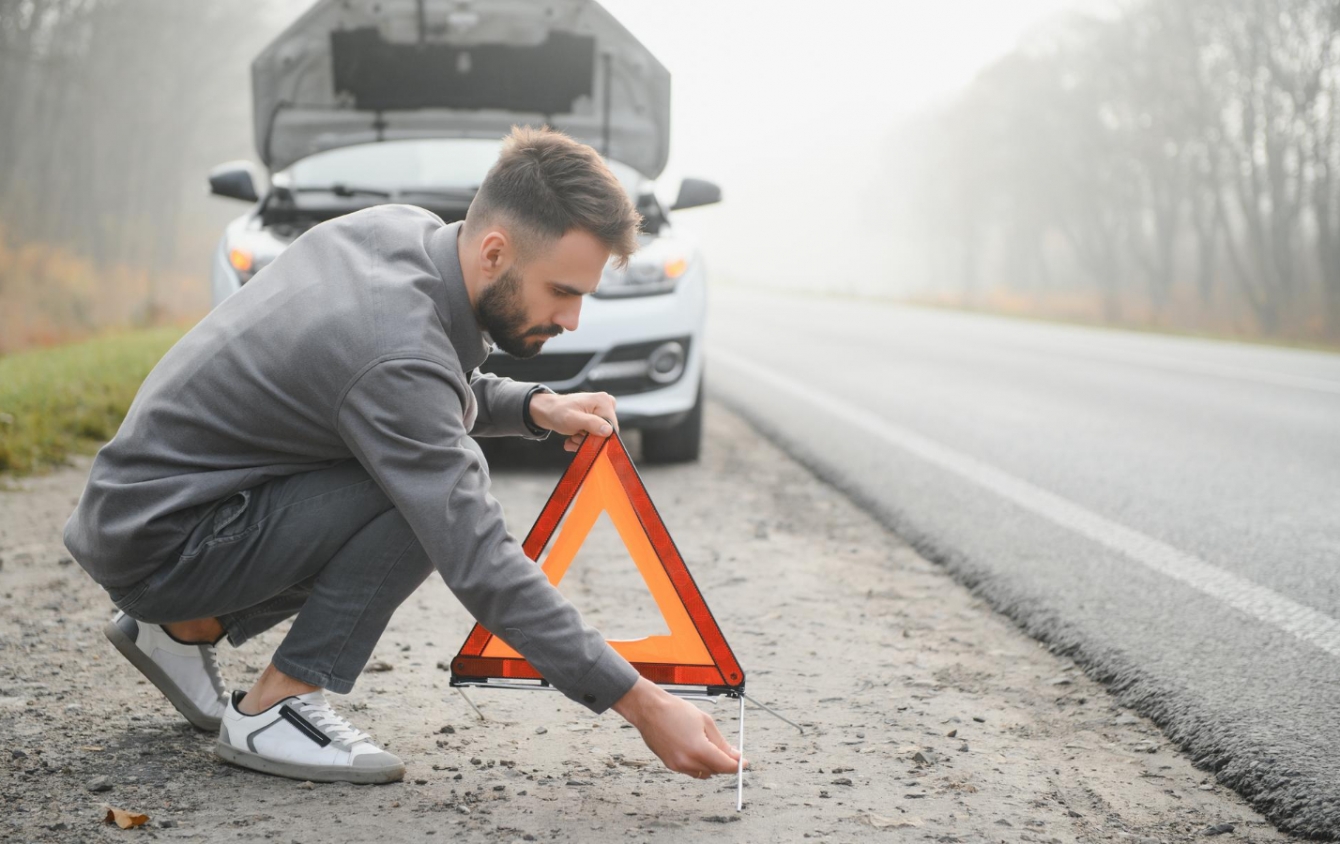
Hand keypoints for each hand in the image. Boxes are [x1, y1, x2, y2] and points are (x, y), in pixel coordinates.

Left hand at [528, 391, 619, 451]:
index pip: (611, 428)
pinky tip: (573, 438)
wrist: (548, 411)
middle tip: (575, 437)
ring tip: (572, 437)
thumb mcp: (573, 419)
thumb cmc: (558, 412)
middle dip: (589, 440)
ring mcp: (602, 412)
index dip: (598, 437)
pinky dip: (583, 440)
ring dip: (584, 441)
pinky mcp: (598, 418)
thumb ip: (591, 424)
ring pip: (600, 437)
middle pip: (606, 433)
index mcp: (603, 401)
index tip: (582, 437)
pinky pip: (596, 435)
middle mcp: (606, 405)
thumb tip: (608, 431)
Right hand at [612, 678, 744, 777]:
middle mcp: (687, 761)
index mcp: (698, 749)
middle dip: (725, 764)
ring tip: (712, 748)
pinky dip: (699, 764)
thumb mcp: (705, 722)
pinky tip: (699, 750)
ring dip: (712, 765)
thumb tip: (735, 755)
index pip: (725, 766)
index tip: (744, 762)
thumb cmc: (676, 710)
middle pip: (715, 771)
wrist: (649, 709)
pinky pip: (691, 770)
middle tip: (731, 752)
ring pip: (703, 773)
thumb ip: (721, 742)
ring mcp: (677, 765)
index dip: (737, 765)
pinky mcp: (669, 765)